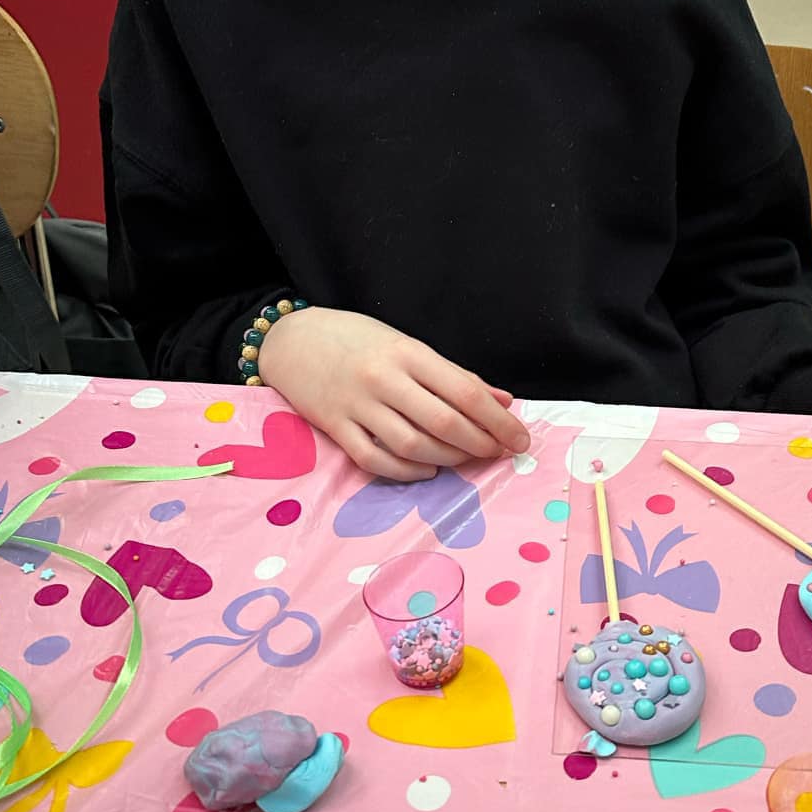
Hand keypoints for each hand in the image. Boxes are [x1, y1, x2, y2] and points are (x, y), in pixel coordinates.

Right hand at [258, 306, 529, 481]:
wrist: (292, 340)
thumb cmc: (357, 341)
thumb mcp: (407, 346)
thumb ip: (455, 375)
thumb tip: (503, 400)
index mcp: (407, 352)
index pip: (464, 391)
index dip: (497, 420)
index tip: (519, 437)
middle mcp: (383, 379)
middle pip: (443, 421)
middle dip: (480, 443)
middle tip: (500, 453)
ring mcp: (356, 405)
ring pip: (413, 445)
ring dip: (447, 459)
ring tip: (465, 459)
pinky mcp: (335, 427)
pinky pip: (375, 460)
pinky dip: (407, 472)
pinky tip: (426, 471)